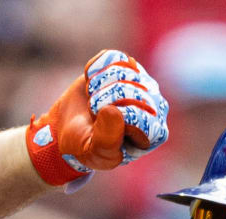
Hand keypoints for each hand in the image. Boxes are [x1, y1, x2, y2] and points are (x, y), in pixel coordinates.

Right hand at [26, 50, 168, 189]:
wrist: (69, 129)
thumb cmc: (85, 146)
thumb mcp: (94, 154)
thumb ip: (107, 142)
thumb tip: (113, 110)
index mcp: (155, 133)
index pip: (137, 114)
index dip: (112, 119)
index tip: (101, 130)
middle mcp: (156, 105)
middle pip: (128, 89)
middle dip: (102, 102)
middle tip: (95, 116)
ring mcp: (143, 81)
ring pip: (121, 70)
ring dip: (96, 88)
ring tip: (93, 103)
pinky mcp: (128, 64)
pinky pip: (111, 57)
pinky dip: (93, 71)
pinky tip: (93, 86)